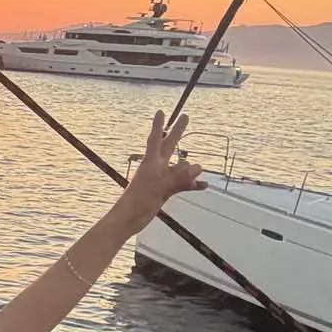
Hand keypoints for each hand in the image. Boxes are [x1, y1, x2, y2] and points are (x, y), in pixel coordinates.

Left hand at [112, 111, 205, 234]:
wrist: (127, 220)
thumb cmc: (138, 202)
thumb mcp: (160, 187)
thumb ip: (180, 176)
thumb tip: (198, 168)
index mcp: (151, 163)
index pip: (156, 139)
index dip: (159, 125)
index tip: (160, 111)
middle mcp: (156, 168)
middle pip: (169, 145)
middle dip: (178, 131)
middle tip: (186, 116)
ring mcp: (160, 180)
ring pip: (179, 167)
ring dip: (190, 168)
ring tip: (199, 170)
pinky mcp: (163, 192)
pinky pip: (182, 185)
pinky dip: (192, 184)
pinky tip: (203, 185)